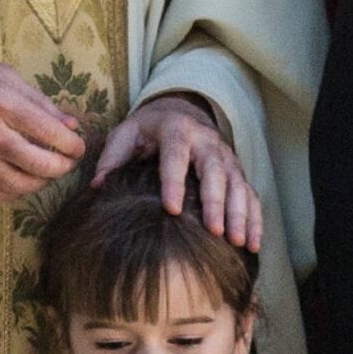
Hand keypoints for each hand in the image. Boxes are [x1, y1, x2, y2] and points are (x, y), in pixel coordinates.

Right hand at [0, 48, 87, 203]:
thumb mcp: (4, 75)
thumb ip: (40, 102)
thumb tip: (70, 125)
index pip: (49, 132)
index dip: (72, 144)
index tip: (79, 146)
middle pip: (38, 165)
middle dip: (62, 167)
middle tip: (68, 161)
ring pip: (19, 186)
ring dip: (41, 182)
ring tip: (48, 170)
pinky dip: (16, 191)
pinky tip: (22, 178)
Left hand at [98, 92, 261, 249]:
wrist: (182, 109)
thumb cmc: (149, 129)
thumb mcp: (126, 133)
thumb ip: (112, 158)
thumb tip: (98, 186)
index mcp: (177, 130)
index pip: (176, 156)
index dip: (175, 182)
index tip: (171, 209)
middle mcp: (208, 142)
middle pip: (215, 171)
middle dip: (217, 202)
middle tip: (214, 231)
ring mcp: (227, 157)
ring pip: (238, 185)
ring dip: (240, 214)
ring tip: (238, 242)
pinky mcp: (237, 171)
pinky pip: (251, 195)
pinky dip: (254, 219)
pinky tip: (252, 244)